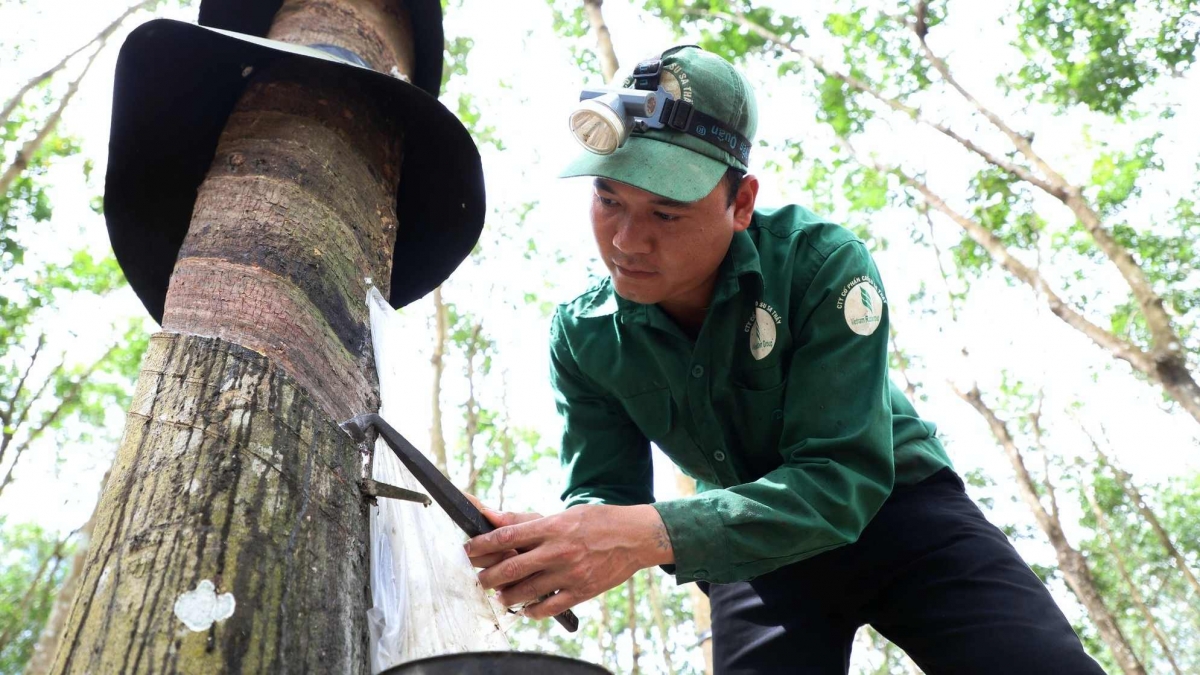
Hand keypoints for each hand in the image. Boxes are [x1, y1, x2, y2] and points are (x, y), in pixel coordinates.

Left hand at [464, 503, 673, 619]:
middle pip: (511, 568)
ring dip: (506, 596)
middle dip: (488, 576)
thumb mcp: (564, 514)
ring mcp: (569, 573)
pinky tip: (525, 609)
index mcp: (552, 527)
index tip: (468, 550)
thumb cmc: (599, 521)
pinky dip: (531, 611)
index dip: (482, 545)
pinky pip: (548, 607)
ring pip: (526, 591)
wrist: (635, 536)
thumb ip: (528, 521)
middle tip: (478, 580)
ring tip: (499, 595)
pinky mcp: (581, 591)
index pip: (507, 537)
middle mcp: (557, 550)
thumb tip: (495, 519)